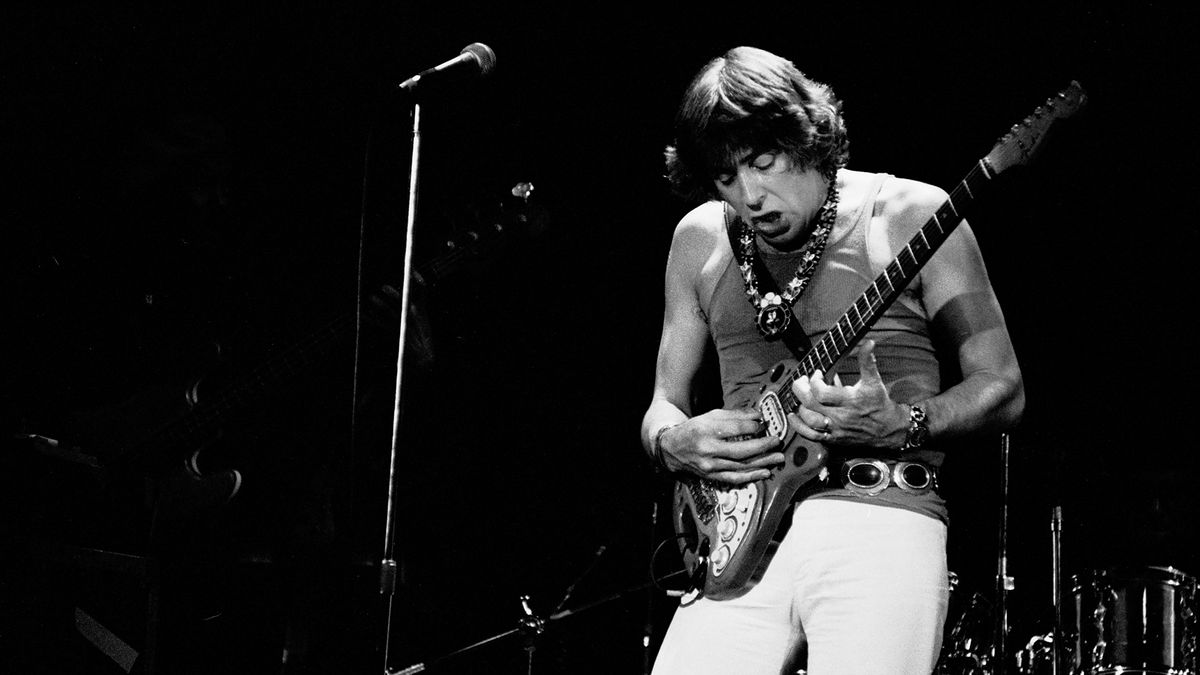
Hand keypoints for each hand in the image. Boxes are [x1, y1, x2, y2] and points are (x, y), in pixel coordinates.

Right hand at [659, 408, 783, 484]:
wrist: (672, 449)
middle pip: (741, 451)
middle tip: (777, 441)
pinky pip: (734, 479)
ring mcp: (710, 466)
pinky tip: (765, 472)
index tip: (763, 424)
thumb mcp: (711, 416)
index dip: (752, 427)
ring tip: (778, 458)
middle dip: (763, 446)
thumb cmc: (695, 429)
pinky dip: (751, 477)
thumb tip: (758, 416)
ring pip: (741, 467)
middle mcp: (708, 450)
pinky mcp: (711, 477)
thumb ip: (735, 415)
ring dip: (763, 463)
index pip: (735, 429)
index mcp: (706, 430)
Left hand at [789, 339, 907, 450]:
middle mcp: (840, 416)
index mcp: (849, 400)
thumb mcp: (874, 381)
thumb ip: (867, 362)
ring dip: (800, 406)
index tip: (817, 373)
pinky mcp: (833, 438)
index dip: (814, 381)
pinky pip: (811, 435)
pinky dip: (799, 426)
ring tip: (800, 396)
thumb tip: (868, 343)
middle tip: (802, 381)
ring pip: (809, 419)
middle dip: (801, 389)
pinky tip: (794, 416)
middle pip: (811, 404)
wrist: (888, 429)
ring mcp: (835, 428)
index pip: (822, 392)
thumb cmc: (879, 403)